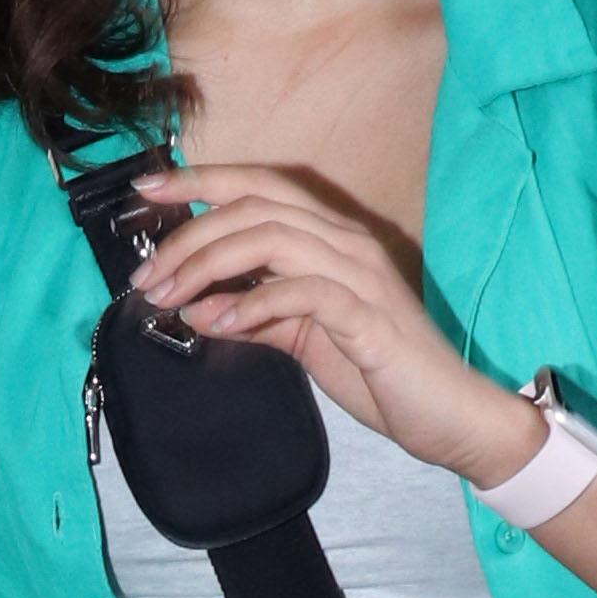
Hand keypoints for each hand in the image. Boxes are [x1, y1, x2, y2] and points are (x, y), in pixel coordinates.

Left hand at [131, 159, 519, 485]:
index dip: (200, 180)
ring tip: (171, 297)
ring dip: (210, 264)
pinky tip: (220, 321)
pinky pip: (305, 292)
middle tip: (147, 276)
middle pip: (255, 207)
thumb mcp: (303, 341)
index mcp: (331, 239)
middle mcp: (346, 244)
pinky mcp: (370, 318)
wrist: (450, 417)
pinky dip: (256, 302)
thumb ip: (253, 319)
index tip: (147, 191)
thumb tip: (195, 308)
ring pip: (272, 237)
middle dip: (189, 234)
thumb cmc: (381, 373)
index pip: (259, 187)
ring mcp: (362, 276)